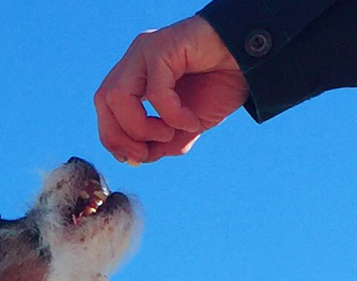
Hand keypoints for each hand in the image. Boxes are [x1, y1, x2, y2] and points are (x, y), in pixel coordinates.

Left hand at [95, 15, 248, 163]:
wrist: (252, 61)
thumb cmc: (219, 85)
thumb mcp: (185, 126)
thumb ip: (161, 143)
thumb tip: (139, 159)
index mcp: (135, 75)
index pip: (106, 109)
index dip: (113, 138)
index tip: (138, 157)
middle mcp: (136, 59)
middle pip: (104, 101)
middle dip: (118, 135)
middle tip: (144, 154)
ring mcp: (148, 50)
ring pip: (118, 95)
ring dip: (140, 127)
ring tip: (170, 134)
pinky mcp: (165, 45)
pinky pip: (155, 91)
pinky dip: (171, 115)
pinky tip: (191, 121)